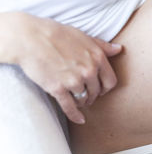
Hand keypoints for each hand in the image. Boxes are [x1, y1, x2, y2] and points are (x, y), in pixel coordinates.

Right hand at [2, 12, 122, 123]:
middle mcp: (89, 70)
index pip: (110, 81)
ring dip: (82, 101)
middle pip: (97, 92)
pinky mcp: (58, 89)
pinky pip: (70, 107)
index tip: (100, 89)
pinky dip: (75, 115)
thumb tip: (119, 49)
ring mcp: (74, 81)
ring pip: (84, 99)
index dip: (106, 87)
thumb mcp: (84, 37)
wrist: (31, 38)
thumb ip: (103, 46)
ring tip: (77, 99)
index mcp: (97, 57)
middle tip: (87, 95)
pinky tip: (80, 119)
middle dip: (93, 94)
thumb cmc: (57, 34)